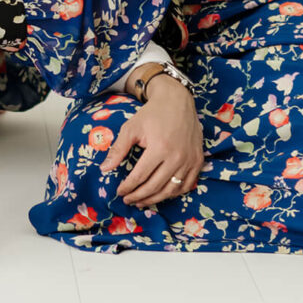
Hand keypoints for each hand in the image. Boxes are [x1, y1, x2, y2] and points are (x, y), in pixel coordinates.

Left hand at [102, 76, 204, 207]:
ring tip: (141, 201)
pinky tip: (162, 194)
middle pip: (155, 187)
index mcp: (159, 148)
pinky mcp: (198, 161)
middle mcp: (177, 157)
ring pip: (171, 190)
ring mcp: (190, 160)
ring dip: (155, 199)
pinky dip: (174, 193)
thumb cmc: (151, 114)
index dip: (128, 187)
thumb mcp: (131, 128)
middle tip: (128, 200)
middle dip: (138, 196)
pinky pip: (186, 185)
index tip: (119, 192)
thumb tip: (104, 169)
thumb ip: (118, 149)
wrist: (177, 100)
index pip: (140, 177)